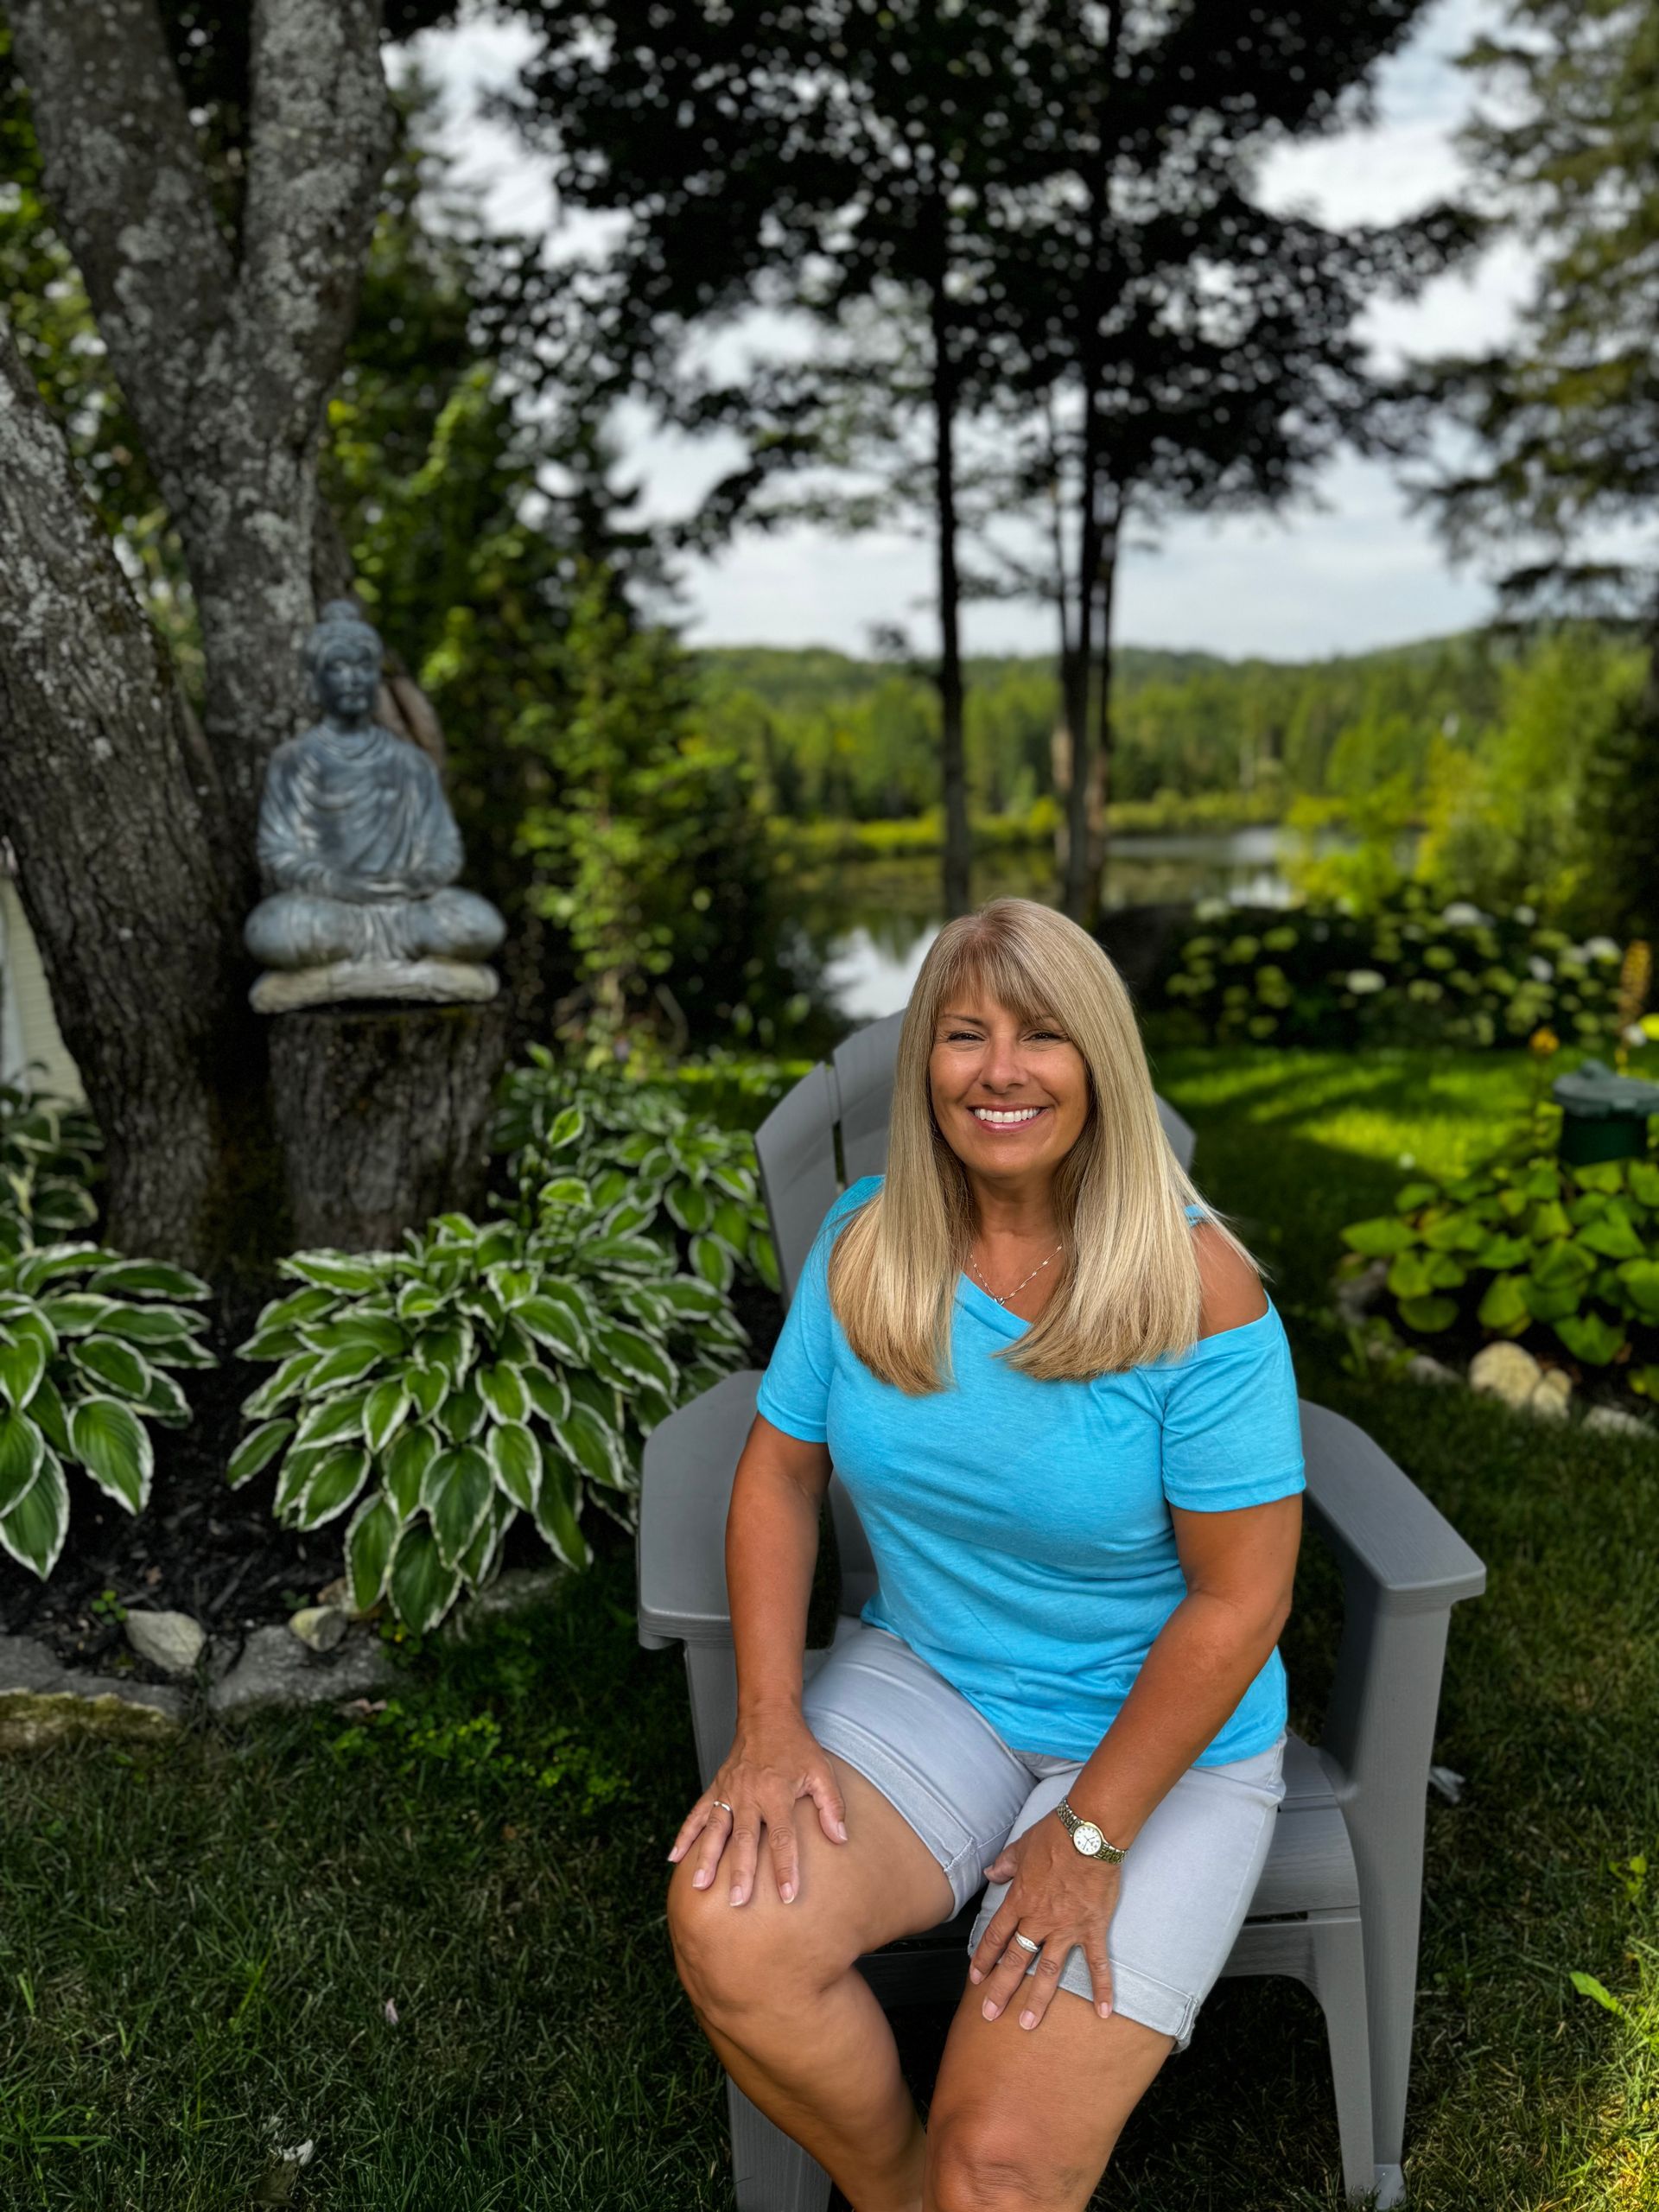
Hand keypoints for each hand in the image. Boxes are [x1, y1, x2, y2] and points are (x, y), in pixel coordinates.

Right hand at [667, 1708, 848, 1908]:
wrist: (767, 1715)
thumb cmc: (797, 1747)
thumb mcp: (822, 1771)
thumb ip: (832, 1805)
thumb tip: (840, 1838)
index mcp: (777, 1792)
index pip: (782, 1836)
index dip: (786, 1867)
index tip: (787, 1895)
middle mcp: (749, 1793)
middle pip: (744, 1838)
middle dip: (741, 1871)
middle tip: (738, 1901)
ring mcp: (729, 1790)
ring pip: (716, 1829)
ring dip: (707, 1858)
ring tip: (700, 1886)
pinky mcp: (716, 1787)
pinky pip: (697, 1814)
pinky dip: (685, 1835)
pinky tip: (674, 1857)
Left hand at [967, 1812, 1119, 2028]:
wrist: (1089, 1833)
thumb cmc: (1054, 1836)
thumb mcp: (1021, 1847)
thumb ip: (1005, 1865)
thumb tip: (991, 1873)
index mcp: (1020, 1900)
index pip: (997, 1936)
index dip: (984, 1958)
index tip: (975, 1977)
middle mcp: (1040, 1920)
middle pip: (1016, 1960)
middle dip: (1001, 1988)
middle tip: (990, 2013)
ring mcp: (1067, 1928)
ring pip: (1048, 1970)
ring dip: (1037, 1999)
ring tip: (1027, 2022)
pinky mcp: (1092, 1929)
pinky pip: (1097, 1963)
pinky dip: (1101, 1988)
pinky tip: (1103, 2012)